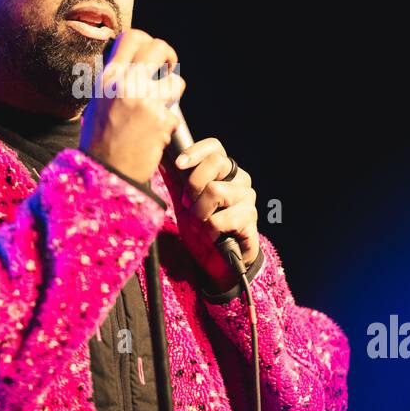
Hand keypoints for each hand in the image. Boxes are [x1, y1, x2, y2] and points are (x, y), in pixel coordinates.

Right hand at [79, 28, 184, 185]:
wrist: (105, 171)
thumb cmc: (100, 139)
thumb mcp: (98, 102)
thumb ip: (116, 80)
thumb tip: (135, 63)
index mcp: (108, 78)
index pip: (131, 37)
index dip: (147, 40)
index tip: (153, 56)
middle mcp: (126, 84)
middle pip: (159, 47)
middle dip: (170, 56)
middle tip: (168, 69)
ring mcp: (145, 101)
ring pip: (176, 82)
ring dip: (173, 96)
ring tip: (159, 111)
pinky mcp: (161, 120)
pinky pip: (174, 115)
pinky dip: (166, 126)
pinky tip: (152, 137)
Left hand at [164, 137, 259, 291]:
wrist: (216, 263)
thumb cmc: (201, 229)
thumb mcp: (182, 202)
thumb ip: (174, 179)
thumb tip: (160, 157)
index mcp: (224, 171)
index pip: (215, 147)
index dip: (195, 151)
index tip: (179, 164)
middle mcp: (240, 180)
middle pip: (216, 162)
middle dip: (193, 185)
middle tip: (188, 205)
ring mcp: (248, 198)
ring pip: (215, 190)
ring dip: (199, 213)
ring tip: (201, 225)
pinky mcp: (250, 220)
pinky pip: (220, 218)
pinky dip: (208, 231)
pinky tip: (212, 237)